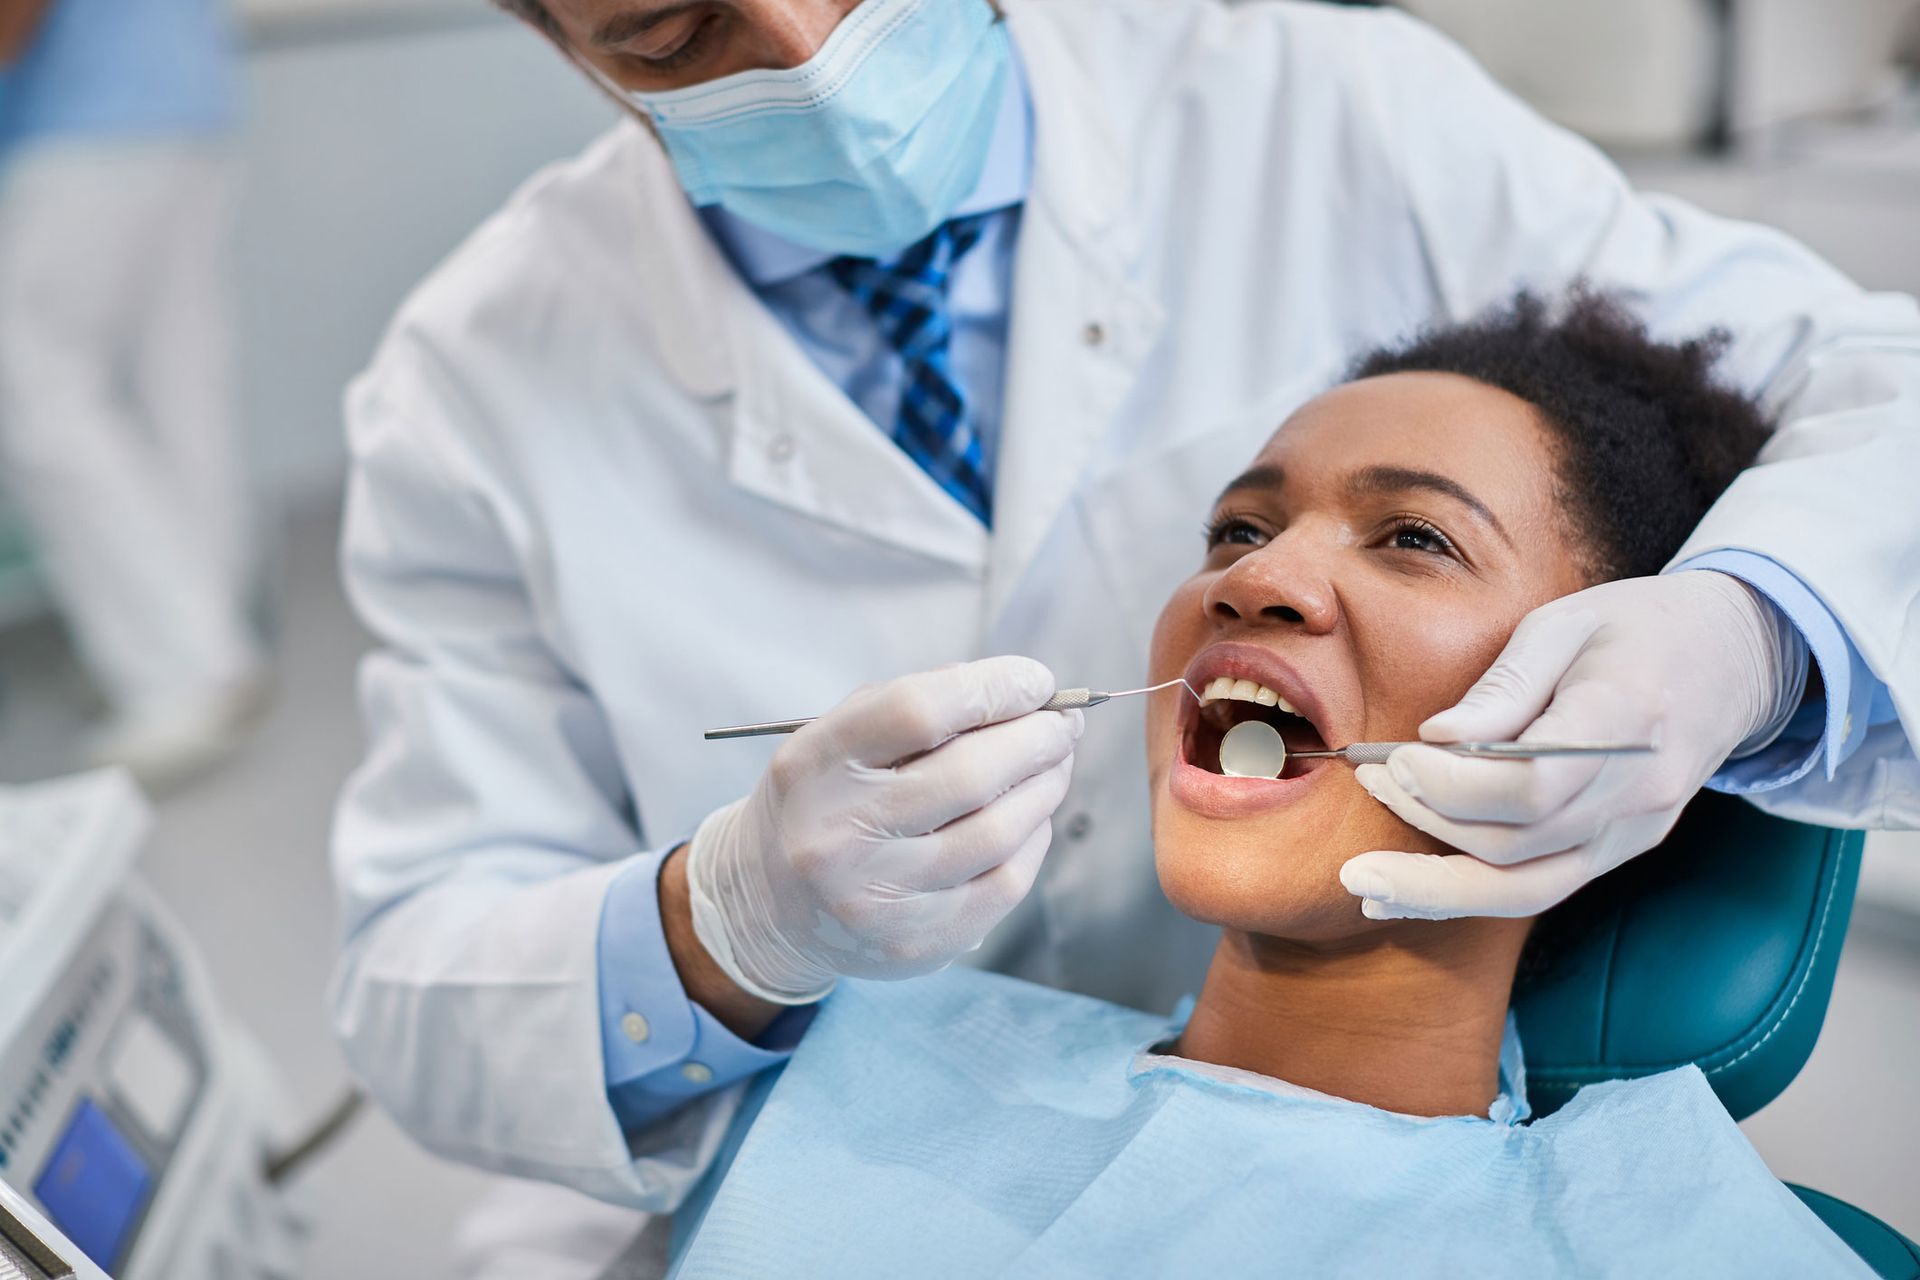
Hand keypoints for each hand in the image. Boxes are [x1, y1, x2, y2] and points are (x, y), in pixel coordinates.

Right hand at [686, 657, 1081, 1001]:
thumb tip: (1020, 689)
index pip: (919, 710)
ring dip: (1046, 787)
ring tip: (1055, 763)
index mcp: (815, 765)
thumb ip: (918, 702)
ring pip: (999, 832)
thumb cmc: (825, 800)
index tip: (1034, 680)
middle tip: (1063, 723)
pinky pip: (1005, 883)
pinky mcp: (917, 945)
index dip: (994, 687)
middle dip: (1036, 739)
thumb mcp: (839, 736)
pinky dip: (1033, 840)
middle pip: (970, 774)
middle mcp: (839, 835)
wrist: (771, 905)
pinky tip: (1031, 817)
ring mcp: (878, 898)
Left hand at [1339, 572, 1804, 919]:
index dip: (1455, 785)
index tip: (1398, 760)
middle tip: (1370, 782)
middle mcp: (1636, 793)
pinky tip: (1403, 897)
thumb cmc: (1638, 627)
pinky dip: (1468, 898)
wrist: (1733, 658)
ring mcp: (1633, 831)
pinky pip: (1540, 890)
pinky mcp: (1620, 850)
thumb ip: (1502, 686)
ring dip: (1435, 887)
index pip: (1535, 782)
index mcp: (1627, 718)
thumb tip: (1437, 737)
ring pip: (1526, 888)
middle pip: (1518, 841)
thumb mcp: (1565, 623)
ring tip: (1363, 879)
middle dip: (1428, 820)